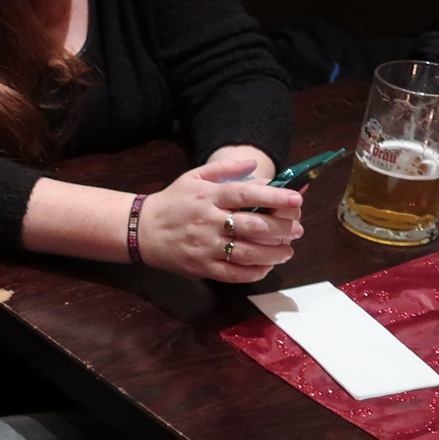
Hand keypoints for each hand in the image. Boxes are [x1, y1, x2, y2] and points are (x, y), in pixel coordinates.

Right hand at [140, 157, 304, 283]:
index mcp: (208, 197)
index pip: (246, 195)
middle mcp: (208, 221)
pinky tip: (266, 267)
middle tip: (297, 230)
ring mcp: (205, 247)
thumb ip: (225, 169)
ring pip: (247, 253)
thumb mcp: (193, 176)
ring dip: (273, 253)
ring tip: (287, 251)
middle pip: (252, 226)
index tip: (297, 199)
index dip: (274, 197)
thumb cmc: (172, 202)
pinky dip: (254, 272)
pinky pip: (233, 274)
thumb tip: (255, 165)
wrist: (141, 230)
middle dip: (281, 228)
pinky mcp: (201, 267)